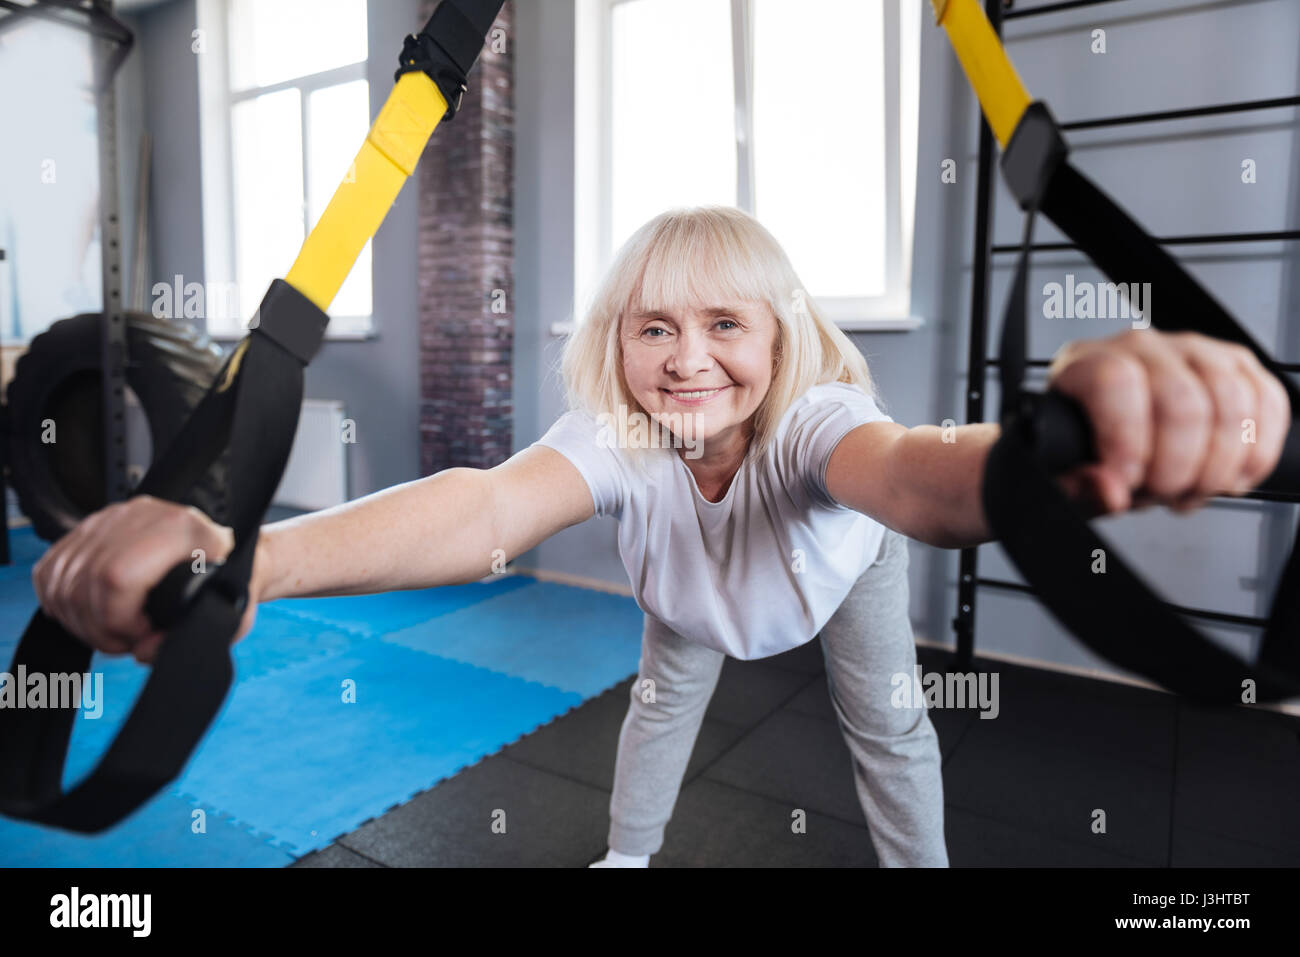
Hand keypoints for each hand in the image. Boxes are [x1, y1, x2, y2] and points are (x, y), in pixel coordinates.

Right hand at [31, 496, 261, 664]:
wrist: (228, 552)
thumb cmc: (229, 583)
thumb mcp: (228, 614)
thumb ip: (191, 638)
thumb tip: (143, 650)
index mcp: (182, 529)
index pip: (118, 577)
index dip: (119, 619)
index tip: (140, 634)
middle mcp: (141, 516)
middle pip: (86, 581)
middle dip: (99, 627)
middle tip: (125, 641)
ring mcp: (110, 519)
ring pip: (64, 577)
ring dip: (78, 619)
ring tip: (112, 632)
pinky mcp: (89, 528)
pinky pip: (50, 570)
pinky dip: (60, 602)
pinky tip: (87, 616)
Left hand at [1046, 329, 1290, 516]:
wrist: (1107, 444)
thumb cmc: (1081, 454)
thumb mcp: (1062, 477)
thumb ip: (1077, 488)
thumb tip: (1111, 491)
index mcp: (1086, 364)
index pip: (1116, 383)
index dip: (1128, 443)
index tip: (1128, 484)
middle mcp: (1141, 347)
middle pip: (1181, 401)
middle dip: (1178, 467)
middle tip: (1163, 496)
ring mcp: (1193, 350)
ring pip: (1231, 402)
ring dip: (1218, 465)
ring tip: (1190, 492)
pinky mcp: (1236, 365)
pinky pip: (1267, 400)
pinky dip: (1257, 451)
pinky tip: (1230, 478)